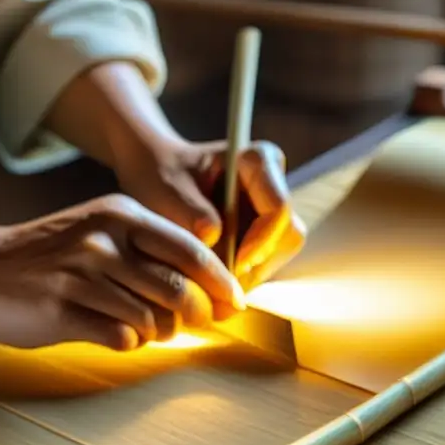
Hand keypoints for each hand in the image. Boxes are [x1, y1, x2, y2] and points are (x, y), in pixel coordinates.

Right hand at [0, 194, 245, 351]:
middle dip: (194, 315)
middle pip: (178, 288)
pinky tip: (115, 336)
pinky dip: (128, 345)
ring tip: (142, 329)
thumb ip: (147, 252)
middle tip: (189, 324)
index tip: (234, 303)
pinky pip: (122, 339)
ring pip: (152, 319)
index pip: (191, 249)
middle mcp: (105, 240)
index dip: (220, 281)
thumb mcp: (98, 232)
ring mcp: (82, 275)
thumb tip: (204, 293)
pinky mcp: (62, 311)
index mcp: (121, 214)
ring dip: (158, 333)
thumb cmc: (48, 257)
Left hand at [115, 138, 306, 288]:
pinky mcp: (263, 234)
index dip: (260, 241)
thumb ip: (190, 211)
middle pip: (287, 234)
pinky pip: (266, 263)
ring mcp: (270, 211)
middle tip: (221, 283)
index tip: (232, 264)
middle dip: (258, 264)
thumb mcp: (168, 189)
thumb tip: (213, 237)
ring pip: (280, 253)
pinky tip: (213, 284)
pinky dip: (242, 278)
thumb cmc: (162, 175)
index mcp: (258, 160)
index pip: (278, 208)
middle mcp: (273, 183)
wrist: (157, 179)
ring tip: (212, 285)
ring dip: (250, 275)